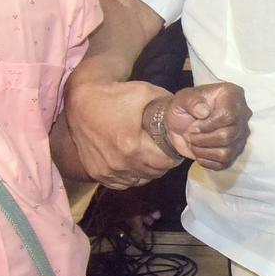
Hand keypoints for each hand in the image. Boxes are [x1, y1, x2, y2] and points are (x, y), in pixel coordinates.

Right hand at [64, 77, 182, 189]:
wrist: (80, 100)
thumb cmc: (115, 95)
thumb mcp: (147, 92)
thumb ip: (170, 105)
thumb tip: (194, 111)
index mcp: (132, 146)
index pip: (165, 162)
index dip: (174, 155)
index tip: (174, 146)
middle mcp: (119, 164)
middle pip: (154, 173)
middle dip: (162, 163)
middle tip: (163, 149)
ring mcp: (106, 171)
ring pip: (139, 180)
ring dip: (147, 170)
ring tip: (148, 154)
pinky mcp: (96, 174)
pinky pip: (122, 183)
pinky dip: (130, 175)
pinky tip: (132, 161)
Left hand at [156, 82, 251, 170]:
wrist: (180, 124)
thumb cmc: (184, 107)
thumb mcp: (182, 99)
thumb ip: (192, 101)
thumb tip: (204, 112)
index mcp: (233, 95)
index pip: (228, 115)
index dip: (208, 125)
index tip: (193, 126)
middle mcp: (243, 114)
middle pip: (228, 135)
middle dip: (203, 139)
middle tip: (190, 135)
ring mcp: (241, 134)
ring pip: (227, 151)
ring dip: (203, 150)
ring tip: (194, 142)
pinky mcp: (236, 150)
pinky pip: (225, 162)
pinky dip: (207, 160)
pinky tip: (199, 152)